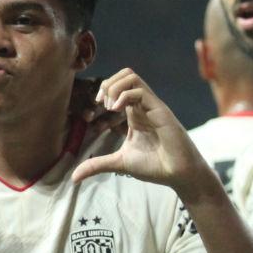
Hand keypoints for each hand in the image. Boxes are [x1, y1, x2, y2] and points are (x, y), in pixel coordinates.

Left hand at [71, 68, 209, 194]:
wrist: (178, 175)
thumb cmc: (155, 166)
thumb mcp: (119, 163)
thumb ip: (97, 165)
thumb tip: (73, 178)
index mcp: (135, 112)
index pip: (119, 85)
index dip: (104, 90)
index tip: (96, 106)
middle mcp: (143, 105)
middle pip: (126, 74)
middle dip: (108, 83)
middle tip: (101, 104)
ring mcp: (152, 106)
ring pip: (132, 77)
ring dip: (114, 87)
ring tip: (109, 107)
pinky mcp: (160, 112)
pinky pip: (141, 91)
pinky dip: (124, 96)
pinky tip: (116, 110)